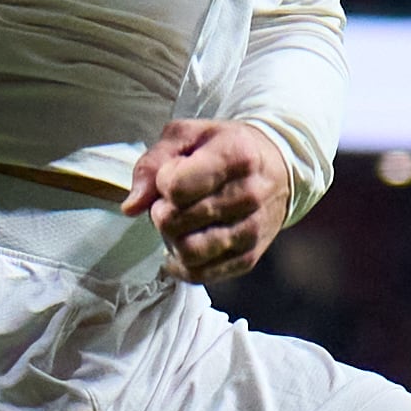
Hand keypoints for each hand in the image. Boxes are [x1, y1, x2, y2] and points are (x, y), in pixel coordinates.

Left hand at [122, 119, 293, 283]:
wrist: (279, 168)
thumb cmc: (225, 147)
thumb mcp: (186, 136)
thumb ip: (153, 163)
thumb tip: (131, 206)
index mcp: (235, 156)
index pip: (175, 187)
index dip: (162, 183)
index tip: (172, 175)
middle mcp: (248, 195)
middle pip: (174, 222)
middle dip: (161, 213)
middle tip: (172, 202)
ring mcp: (251, 230)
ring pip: (188, 252)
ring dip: (172, 239)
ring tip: (180, 223)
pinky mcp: (248, 257)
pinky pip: (200, 274)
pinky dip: (182, 264)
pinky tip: (183, 245)